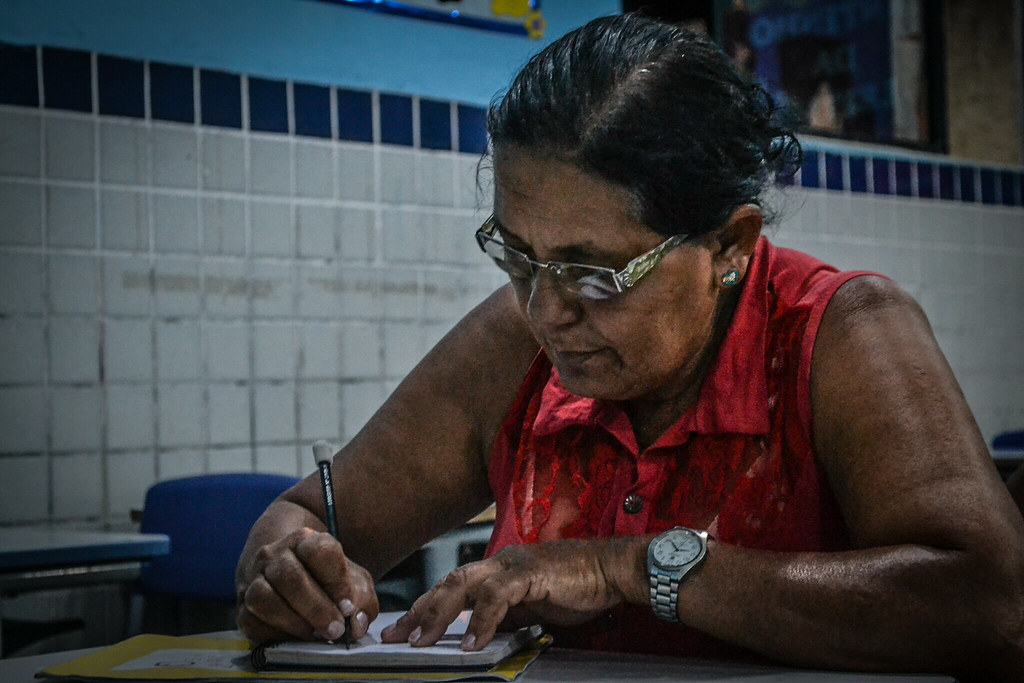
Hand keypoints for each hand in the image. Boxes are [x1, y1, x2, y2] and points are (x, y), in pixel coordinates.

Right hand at [236, 527, 378, 642]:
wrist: (287, 570)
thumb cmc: (327, 578)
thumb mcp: (353, 580)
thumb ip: (362, 599)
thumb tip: (356, 623)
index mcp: (305, 539)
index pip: (319, 550)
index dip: (336, 581)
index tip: (349, 607)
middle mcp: (275, 554)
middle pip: (289, 576)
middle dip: (315, 608)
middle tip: (335, 630)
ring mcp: (254, 578)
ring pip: (263, 598)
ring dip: (293, 622)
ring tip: (316, 636)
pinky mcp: (242, 606)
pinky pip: (251, 622)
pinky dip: (275, 635)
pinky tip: (296, 639)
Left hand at [379, 537, 647, 650]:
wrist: (610, 569)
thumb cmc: (576, 586)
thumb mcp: (532, 608)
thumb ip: (505, 617)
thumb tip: (477, 636)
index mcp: (497, 570)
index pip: (451, 587)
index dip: (425, 608)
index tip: (401, 631)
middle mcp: (499, 563)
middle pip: (448, 583)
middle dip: (419, 611)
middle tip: (395, 637)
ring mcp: (513, 566)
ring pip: (463, 584)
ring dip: (439, 614)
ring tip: (422, 641)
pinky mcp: (530, 574)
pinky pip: (497, 597)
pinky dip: (481, 620)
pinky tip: (471, 642)